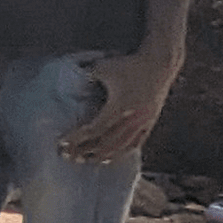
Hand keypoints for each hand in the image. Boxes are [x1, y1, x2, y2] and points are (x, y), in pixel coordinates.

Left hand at [61, 50, 179, 162]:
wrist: (159, 62)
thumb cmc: (129, 64)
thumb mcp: (103, 67)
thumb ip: (85, 76)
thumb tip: (69, 81)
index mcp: (120, 107)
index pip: (94, 130)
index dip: (77, 139)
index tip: (62, 143)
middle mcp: (132, 119)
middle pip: (106, 144)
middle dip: (86, 152)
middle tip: (69, 157)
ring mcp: (143, 122)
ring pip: (122, 147)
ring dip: (103, 156)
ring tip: (87, 160)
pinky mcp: (150, 122)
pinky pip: (136, 143)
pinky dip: (122, 152)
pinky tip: (112, 156)